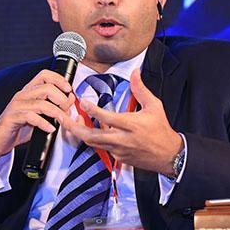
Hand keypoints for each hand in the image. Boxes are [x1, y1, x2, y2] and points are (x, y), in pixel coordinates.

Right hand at [0, 70, 74, 160]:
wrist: (0, 139)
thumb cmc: (20, 127)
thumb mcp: (40, 115)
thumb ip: (54, 107)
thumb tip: (70, 99)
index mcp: (29, 91)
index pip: (44, 75)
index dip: (59, 79)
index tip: (69, 89)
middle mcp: (22, 95)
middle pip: (46, 88)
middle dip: (61, 98)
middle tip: (67, 109)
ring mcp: (16, 106)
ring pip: (41, 103)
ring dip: (56, 112)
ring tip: (63, 121)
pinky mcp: (12, 117)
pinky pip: (31, 117)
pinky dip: (43, 123)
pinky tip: (50, 129)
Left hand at [58, 69, 183, 175]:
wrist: (168, 155)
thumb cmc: (161, 129)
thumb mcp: (154, 106)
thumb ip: (140, 89)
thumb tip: (135, 72)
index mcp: (131, 125)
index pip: (107, 118)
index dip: (92, 110)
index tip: (82, 102)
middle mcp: (122, 139)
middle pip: (91, 136)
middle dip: (73, 127)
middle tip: (61, 117)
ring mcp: (119, 150)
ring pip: (93, 143)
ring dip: (79, 132)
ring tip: (70, 121)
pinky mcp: (118, 157)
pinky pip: (101, 148)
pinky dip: (92, 138)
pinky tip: (87, 130)